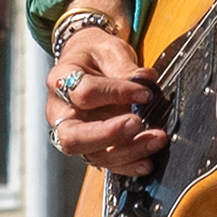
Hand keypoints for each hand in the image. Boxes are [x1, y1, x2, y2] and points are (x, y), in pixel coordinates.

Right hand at [46, 18, 163, 172]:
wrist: (87, 62)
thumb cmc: (96, 55)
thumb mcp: (109, 50)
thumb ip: (124, 66)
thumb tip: (145, 79)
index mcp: (60, 81)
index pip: (84, 93)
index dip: (116, 93)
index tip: (145, 91)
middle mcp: (60, 112)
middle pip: (73, 136)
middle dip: (108, 134)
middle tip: (138, 123)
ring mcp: (73, 132)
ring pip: (91, 154)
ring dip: (126, 151)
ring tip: (156, 139)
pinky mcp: (90, 146)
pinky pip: (105, 162)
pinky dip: (127, 165)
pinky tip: (147, 162)